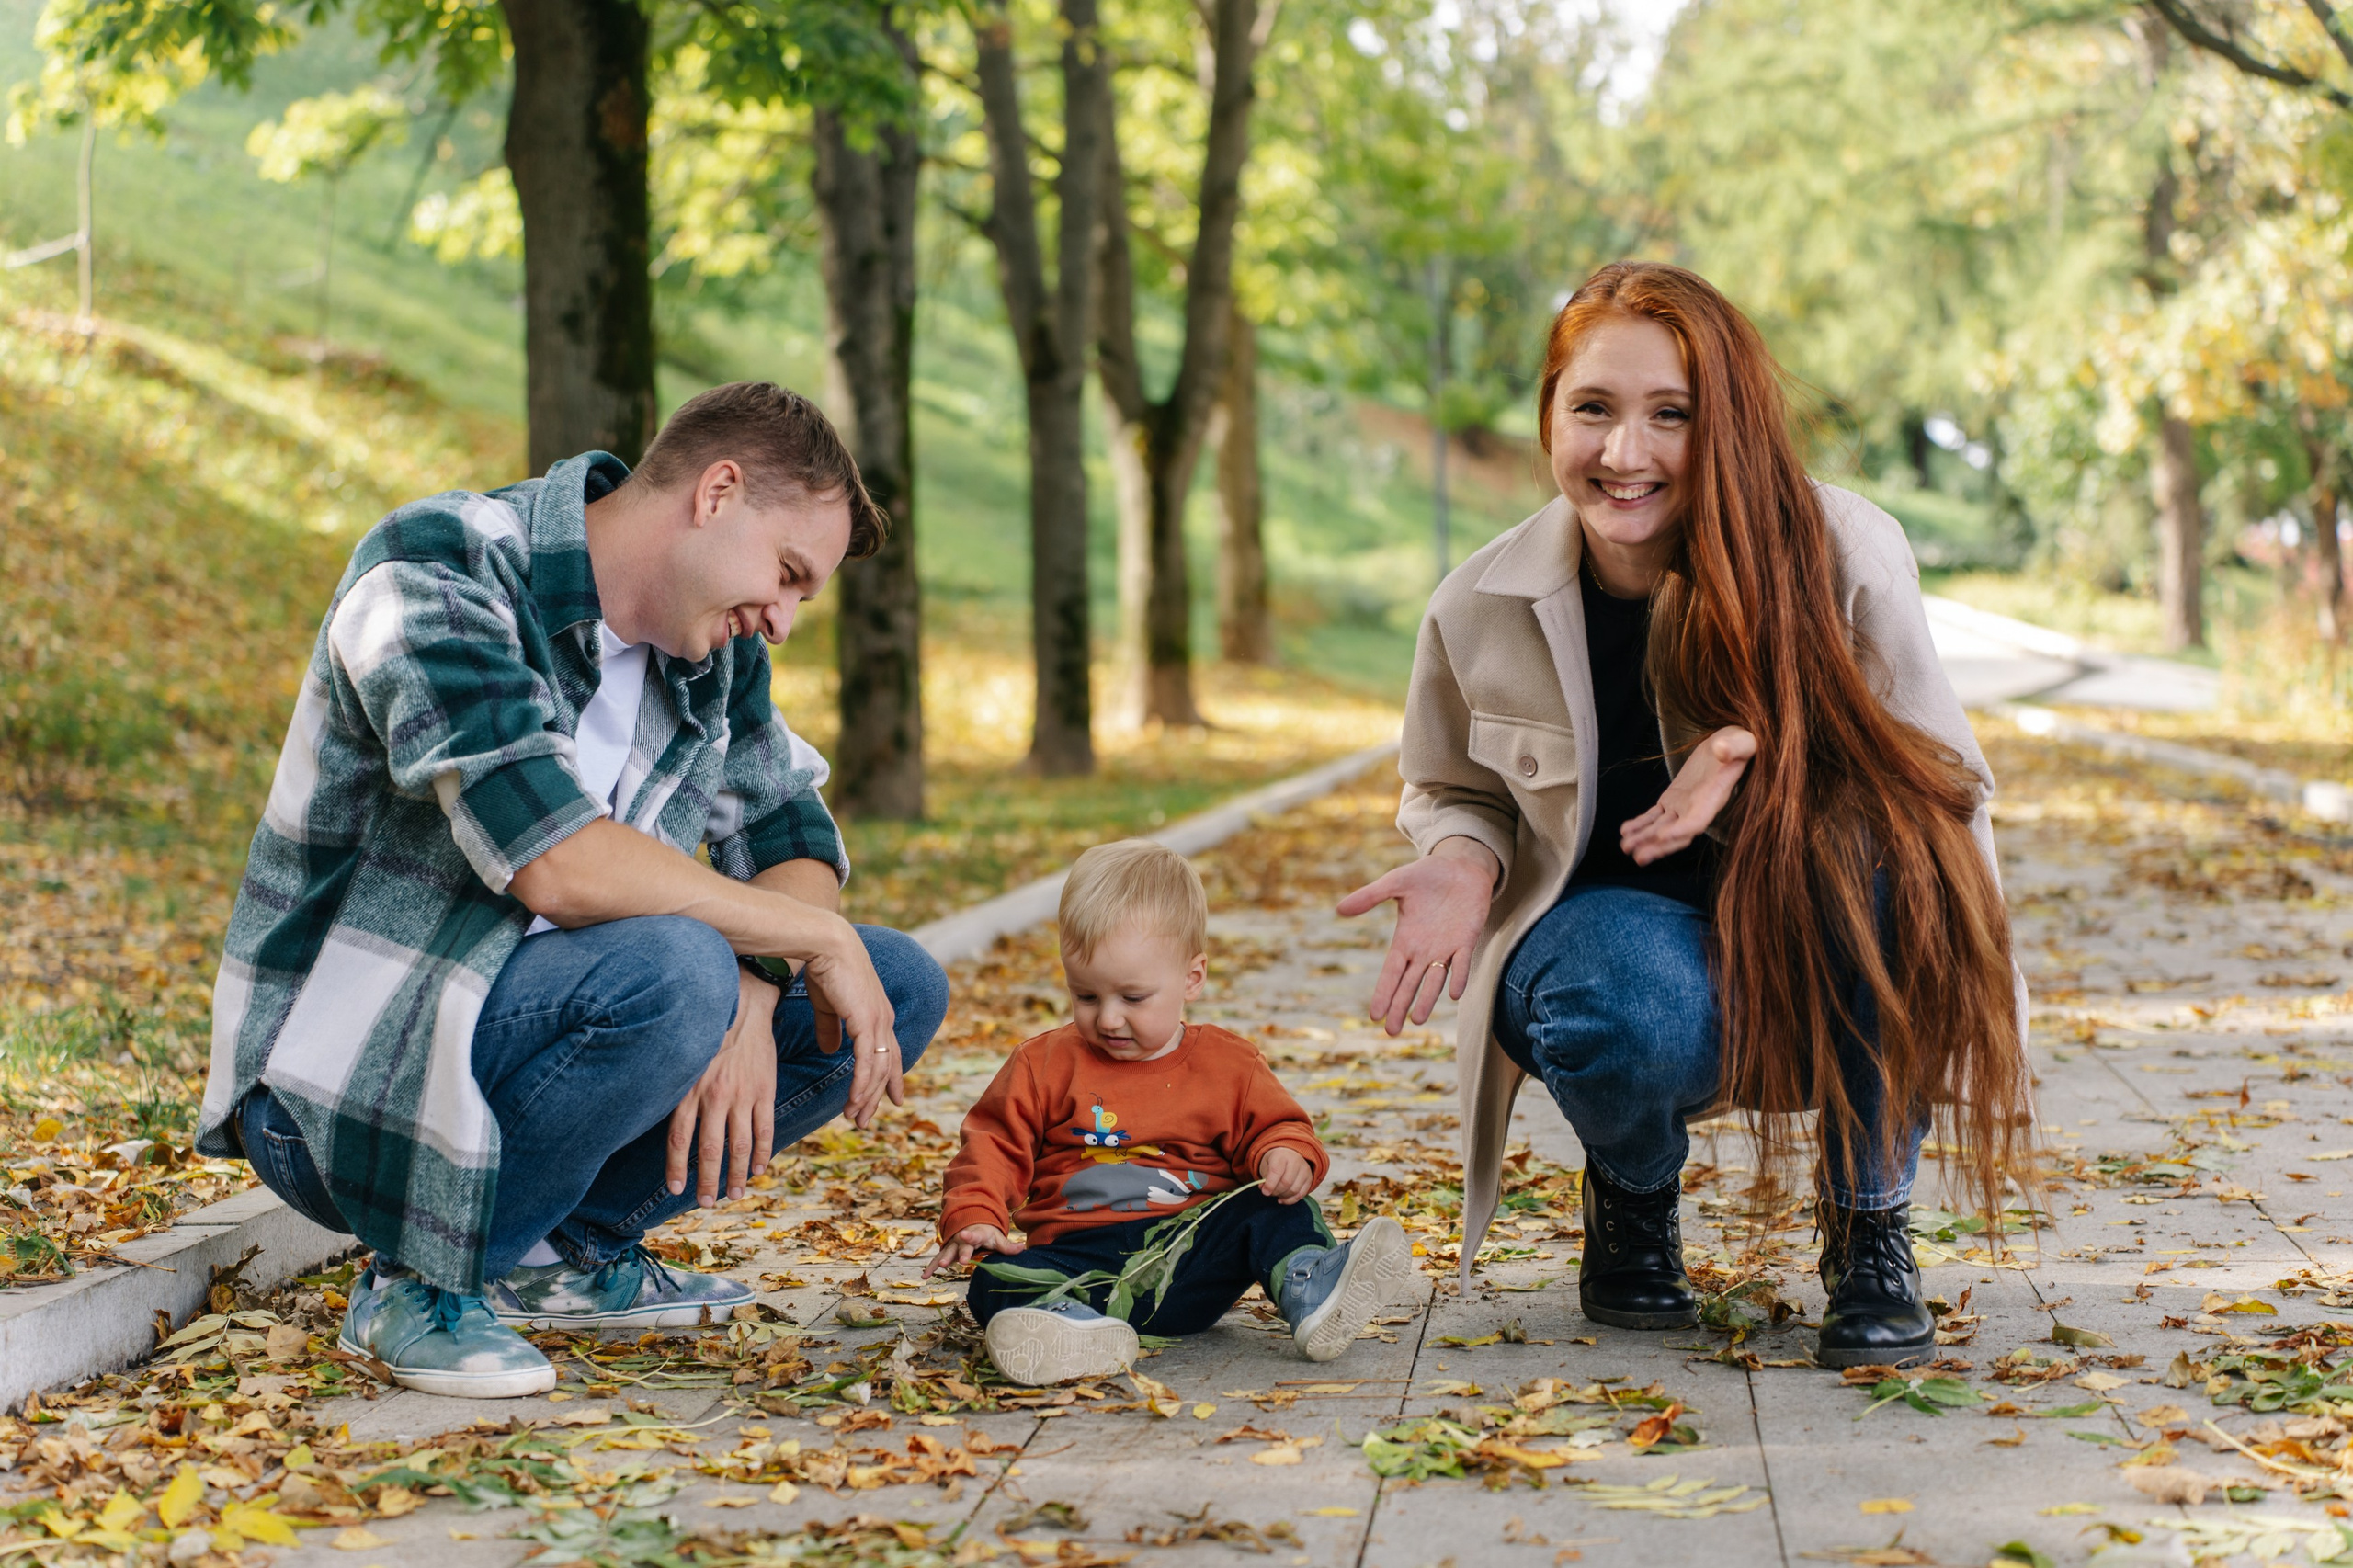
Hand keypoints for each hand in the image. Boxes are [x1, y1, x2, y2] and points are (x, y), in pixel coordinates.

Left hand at [666, 966, 780, 1205]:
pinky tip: (759, 1169)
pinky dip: (762, 1153)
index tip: (674, 1189)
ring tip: (735, 1194)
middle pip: (711, 1150)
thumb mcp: (685, 1060)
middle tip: (707, 1203)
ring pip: (740, 1146)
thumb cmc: (709, 1032)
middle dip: (708, 1181)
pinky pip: (764, 1129)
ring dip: (737, 1175)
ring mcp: (742, 1096)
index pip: (680, 1139)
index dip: (677, 1168)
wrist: (745, 1005)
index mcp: (691, 1090)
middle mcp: (715, 1097)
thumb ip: (677, 1091)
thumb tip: (666, 1120)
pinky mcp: (765, 1091)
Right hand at [802, 919, 902, 1129]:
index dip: (891, 1077)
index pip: (889, 1053)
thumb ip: (831, 1029)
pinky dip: (861, 1085)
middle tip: (865, 1120)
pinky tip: (853, 1101)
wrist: (825, 945)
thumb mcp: (828, 1006)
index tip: (892, 1099)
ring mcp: (878, 1021)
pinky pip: (866, 1063)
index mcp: (878, 1014)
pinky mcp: (867, 1022)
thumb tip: (831, 1050)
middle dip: (876, 1096)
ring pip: (877, 1070)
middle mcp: (884, 1019)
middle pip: (886, 1067)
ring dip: (865, 1097)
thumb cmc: (825, 969)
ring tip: (854, 1117)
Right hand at [925, 1223, 1020, 1276]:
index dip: (970, 1236)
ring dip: (942, 1260)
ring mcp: (953, 1245)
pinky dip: (931, 1267)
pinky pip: (937, 1260)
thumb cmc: (987, 1234)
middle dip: (959, 1253)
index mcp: (976, 1234)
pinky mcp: (947, 1252)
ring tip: (938, 1268)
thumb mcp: (997, 1238)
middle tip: (959, 1261)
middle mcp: (962, 1239)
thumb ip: (1007, 1246)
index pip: (974, 1235)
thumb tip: (1022, 1249)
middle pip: (961, 1246)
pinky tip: (924, 1276)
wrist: (972, 1223)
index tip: (965, 1236)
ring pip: (947, 1252)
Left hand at [1258, 1147, 1315, 1203]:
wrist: (1290, 1154)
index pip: (1276, 1172)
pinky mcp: (1309, 1179)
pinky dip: (1290, 1200)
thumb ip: (1264, 1178)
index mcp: (1281, 1155)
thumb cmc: (1276, 1161)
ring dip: (1282, 1196)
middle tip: (1270, 1193)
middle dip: (1276, 1192)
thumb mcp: (1266, 1164)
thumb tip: (1265, 1191)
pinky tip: (1282, 1199)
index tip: (1264, 1192)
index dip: (1270, 1185)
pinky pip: (1300, 1194)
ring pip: (1294, 1190)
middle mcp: (1295, 1161)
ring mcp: (1304, 1170)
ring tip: (1276, 1193)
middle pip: (1286, 1183)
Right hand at [1336, 837, 1497, 1033]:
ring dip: (1427, 999)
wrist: (1462, 867)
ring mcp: (1446, 947)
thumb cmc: (1427, 875)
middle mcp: (1424, 950)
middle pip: (1409, 985)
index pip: (1391, 973)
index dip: (1383, 993)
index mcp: (1405, 939)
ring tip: (1419, 1020)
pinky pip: (1462, 963)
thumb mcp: (1395, 883)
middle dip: (1400, 1007)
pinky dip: (1458, 977)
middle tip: (1391, 1032)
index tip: (1374, 1015)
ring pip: (1434, 980)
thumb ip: (1370, 896)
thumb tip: (1339, 909)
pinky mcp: (1467, 940)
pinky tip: (1453, 993)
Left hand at [1619, 726, 1756, 864]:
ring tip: (1625, 846)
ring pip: (1662, 827)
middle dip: (1659, 846)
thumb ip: (1734, 747)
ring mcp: (1684, 805)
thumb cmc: (1740, 744)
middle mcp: (1699, 807)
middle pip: (1678, 833)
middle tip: (1639, 857)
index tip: (1663, 836)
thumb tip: (1721, 749)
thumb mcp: (1743, 742)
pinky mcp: (1673, 799)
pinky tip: (1625, 830)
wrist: (1729, 746)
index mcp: (1714, 797)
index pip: (1697, 821)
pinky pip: (1655, 815)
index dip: (1681, 829)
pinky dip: (1641, 823)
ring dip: (1644, 838)